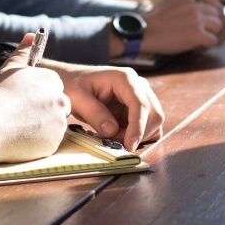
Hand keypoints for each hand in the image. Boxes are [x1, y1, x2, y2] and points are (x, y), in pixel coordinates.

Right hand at [0, 34, 70, 162]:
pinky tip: (20, 138)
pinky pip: (49, 142)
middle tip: (20, 115)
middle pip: (57, 106)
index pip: (52, 87)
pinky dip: (38, 142)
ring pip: (54, 124)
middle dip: (43, 110)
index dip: (37, 94)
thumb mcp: (8, 68)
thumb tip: (31, 35)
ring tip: (18, 126)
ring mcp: (59, 123)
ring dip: (41, 126)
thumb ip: (23, 52)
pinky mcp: (54, 143)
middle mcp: (60, 100)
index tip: (23, 100)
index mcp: (51, 80)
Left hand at [39, 61, 163, 151]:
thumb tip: (112, 131)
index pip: (140, 104)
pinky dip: (137, 134)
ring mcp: (140, 95)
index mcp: (125, 78)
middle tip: (114, 142)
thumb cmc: (73, 85)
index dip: (138, 127)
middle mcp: (138, 85)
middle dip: (138, 133)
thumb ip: (95, 113)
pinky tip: (119, 134)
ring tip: (113, 136)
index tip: (129, 146)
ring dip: (138, 135)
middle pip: (154, 113)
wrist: (71, 80)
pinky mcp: (137, 107)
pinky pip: (147, 125)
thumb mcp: (77, 98)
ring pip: (153, 121)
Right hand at [140, 0, 224, 54]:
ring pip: (218, 26)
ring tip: (196, 39)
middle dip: (210, 23)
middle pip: (217, 12)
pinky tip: (193, 46)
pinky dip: (205, 46)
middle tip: (198, 31)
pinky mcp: (197, 34)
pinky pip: (212, 40)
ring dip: (210, 34)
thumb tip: (205, 6)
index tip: (202, 13)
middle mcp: (194, 4)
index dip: (210, 4)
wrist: (142, 33)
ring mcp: (197, 19)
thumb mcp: (169, 0)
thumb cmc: (154, 20)